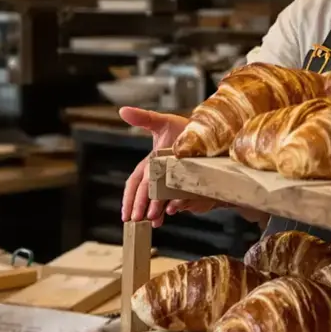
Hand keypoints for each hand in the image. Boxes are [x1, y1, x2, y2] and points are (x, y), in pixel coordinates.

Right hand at [120, 107, 190, 226]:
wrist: (208, 135)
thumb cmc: (183, 128)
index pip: (135, 183)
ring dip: (155, 211)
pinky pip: (177, 199)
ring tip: (153, 221)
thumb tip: (122, 110)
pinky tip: (170, 214)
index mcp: (149, 163)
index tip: (126, 211)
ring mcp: (172, 182)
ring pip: (159, 199)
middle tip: (136, 219)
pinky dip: (173, 207)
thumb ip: (143, 118)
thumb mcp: (163, 122)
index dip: (129, 197)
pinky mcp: (186, 185)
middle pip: (145, 194)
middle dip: (140, 206)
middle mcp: (159, 175)